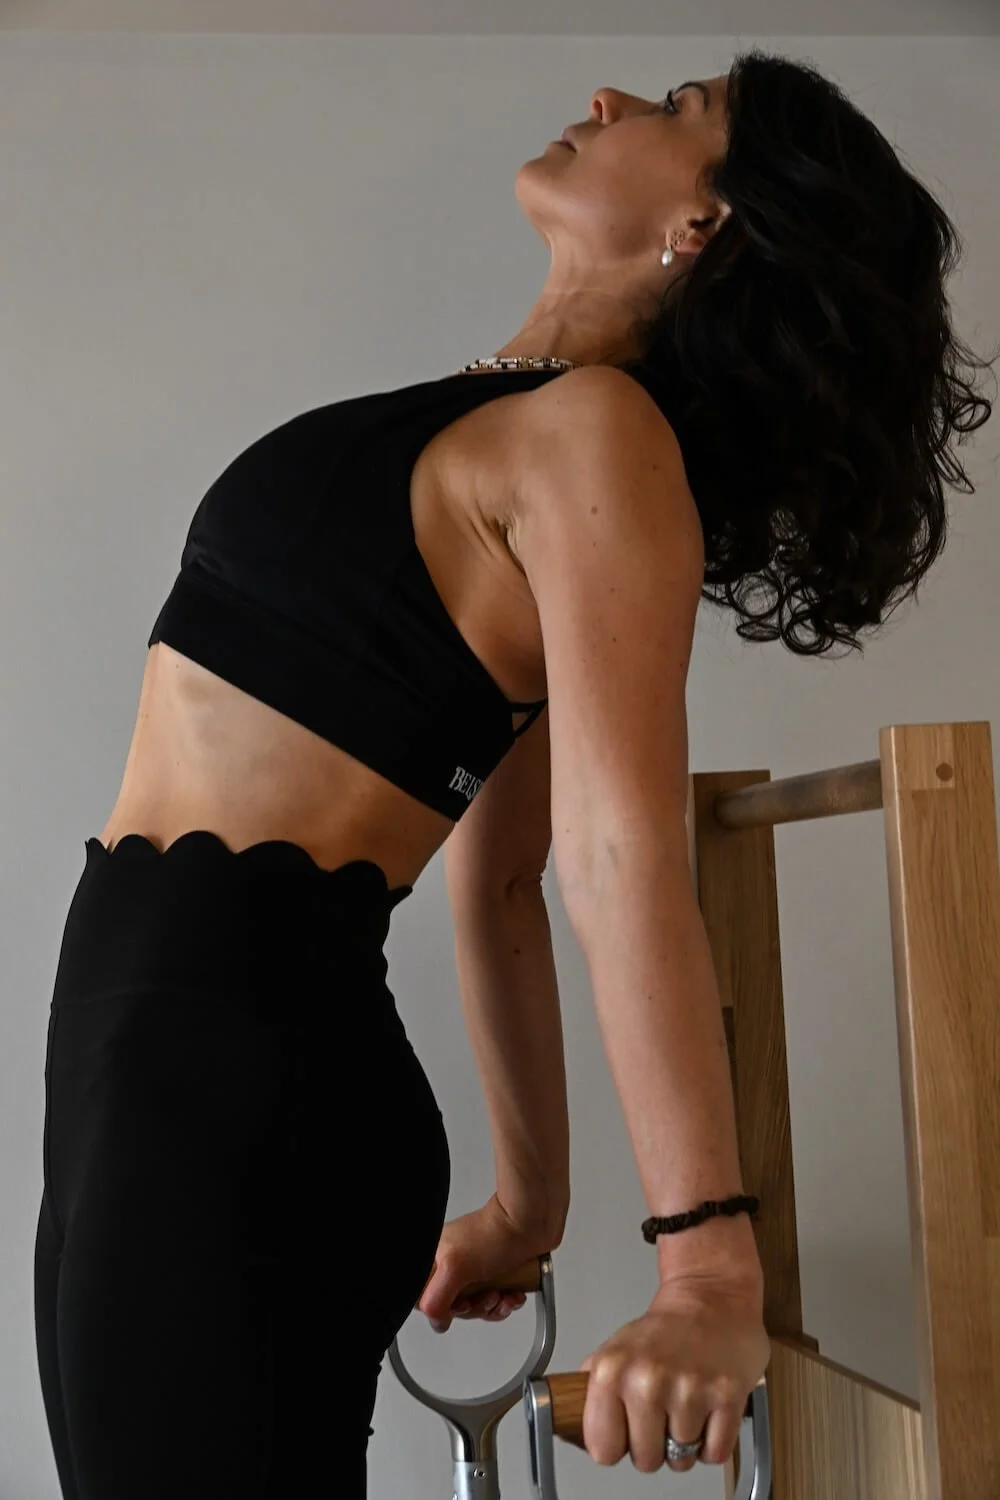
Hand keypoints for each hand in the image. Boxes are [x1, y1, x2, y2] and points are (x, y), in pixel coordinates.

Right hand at [417, 1192, 552, 1333]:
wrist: (531, 1225)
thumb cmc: (494, 1234)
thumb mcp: (454, 1268)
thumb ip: (435, 1299)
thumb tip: (437, 1320)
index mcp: (436, 1259)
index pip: (424, 1297)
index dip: (442, 1308)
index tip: (460, 1304)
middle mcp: (453, 1265)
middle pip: (453, 1307)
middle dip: (475, 1307)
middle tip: (486, 1294)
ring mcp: (475, 1271)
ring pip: (476, 1306)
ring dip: (493, 1306)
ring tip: (502, 1293)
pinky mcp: (496, 1275)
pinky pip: (495, 1301)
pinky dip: (506, 1302)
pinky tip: (513, 1294)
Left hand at [578, 1277, 769, 1472]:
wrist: (712, 1300)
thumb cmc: (666, 1331)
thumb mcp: (615, 1351)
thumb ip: (592, 1392)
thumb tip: (569, 1427)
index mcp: (613, 1370)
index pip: (603, 1450)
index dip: (617, 1444)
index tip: (624, 1432)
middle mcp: (648, 1379)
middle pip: (645, 1461)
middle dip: (654, 1446)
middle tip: (661, 1414)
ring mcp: (689, 1389)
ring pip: (681, 1460)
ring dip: (685, 1442)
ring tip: (685, 1406)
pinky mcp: (726, 1397)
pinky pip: (714, 1454)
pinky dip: (713, 1442)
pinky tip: (707, 1411)